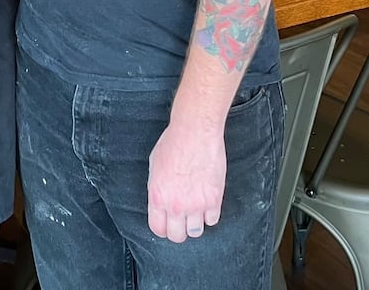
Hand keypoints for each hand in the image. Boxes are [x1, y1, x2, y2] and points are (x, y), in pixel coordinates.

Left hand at [148, 119, 226, 242]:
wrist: (195, 132)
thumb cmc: (173, 143)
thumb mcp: (155, 167)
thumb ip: (157, 189)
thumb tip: (161, 201)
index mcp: (158, 197)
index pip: (158, 229)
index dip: (163, 228)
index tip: (167, 225)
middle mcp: (176, 205)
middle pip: (177, 236)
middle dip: (179, 230)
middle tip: (182, 221)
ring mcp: (196, 204)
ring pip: (196, 232)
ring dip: (195, 224)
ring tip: (196, 212)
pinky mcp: (214, 199)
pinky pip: (213, 220)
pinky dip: (210, 214)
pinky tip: (208, 203)